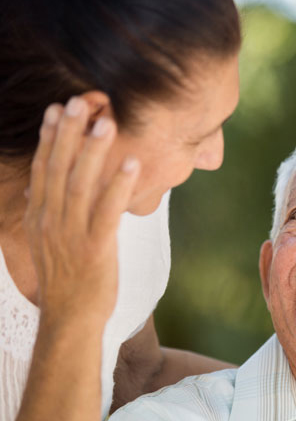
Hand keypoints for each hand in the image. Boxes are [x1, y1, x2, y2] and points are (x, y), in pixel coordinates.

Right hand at [24, 96, 139, 327]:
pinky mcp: (95, 248)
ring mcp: (71, 234)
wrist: (70, 319)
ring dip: (94, 152)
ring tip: (106, 123)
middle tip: (80, 100)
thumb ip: (47, 215)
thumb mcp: (48, 243)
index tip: (58, 109)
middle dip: (70, 133)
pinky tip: (131, 165)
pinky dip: (118, 187)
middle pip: (59, 169)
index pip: (43, 170)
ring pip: (81, 184)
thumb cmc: (66, 279)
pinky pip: (107, 211)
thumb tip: (40, 192)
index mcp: (40, 217)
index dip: (51, 138)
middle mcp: (51, 220)